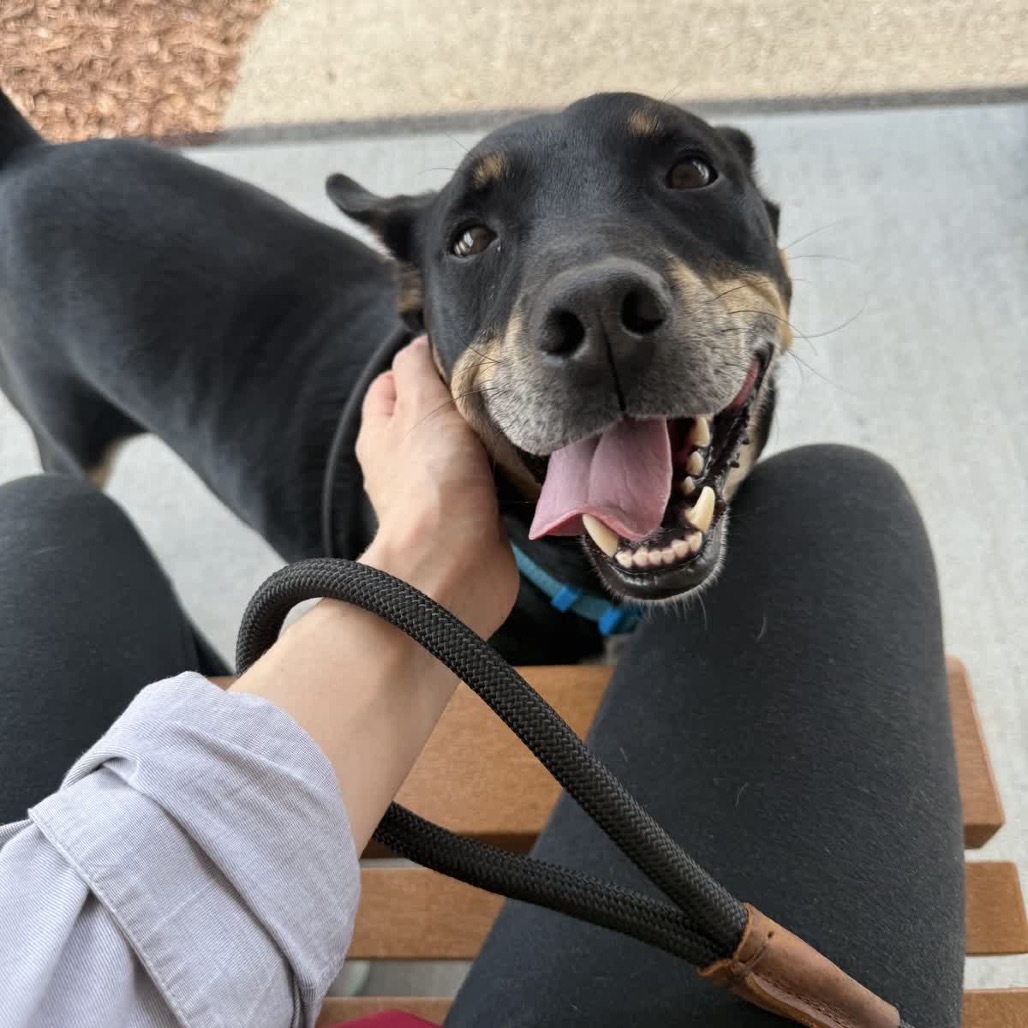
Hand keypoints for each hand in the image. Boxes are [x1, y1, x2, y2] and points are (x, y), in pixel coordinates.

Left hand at [356, 336, 517, 637]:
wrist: (456, 561)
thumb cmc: (432, 483)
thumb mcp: (420, 404)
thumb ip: (418, 368)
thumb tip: (419, 344)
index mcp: (380, 433)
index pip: (392, 382)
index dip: (419, 364)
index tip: (456, 355)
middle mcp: (402, 463)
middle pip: (431, 414)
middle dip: (460, 400)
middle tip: (490, 387)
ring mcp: (437, 491)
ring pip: (464, 447)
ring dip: (487, 437)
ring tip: (510, 422)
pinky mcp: (470, 515)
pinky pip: (489, 480)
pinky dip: (504, 470)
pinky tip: (520, 462)